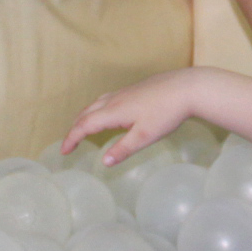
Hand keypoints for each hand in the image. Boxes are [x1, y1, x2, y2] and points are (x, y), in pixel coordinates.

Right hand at [64, 71, 208, 165]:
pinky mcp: (135, 89)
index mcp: (113, 111)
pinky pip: (107, 99)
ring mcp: (125, 92)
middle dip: (75, 127)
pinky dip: (98, 109)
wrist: (187, 87)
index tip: (64, 152)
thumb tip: (103, 162)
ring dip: (85, 116)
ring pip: (97, 103)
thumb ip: (123, 149)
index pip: (84, 125)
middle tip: (70, 143)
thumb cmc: (166, 113)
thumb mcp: (144, 136)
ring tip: (84, 127)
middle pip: (87, 112)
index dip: (72, 138)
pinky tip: (109, 114)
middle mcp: (115, 99)